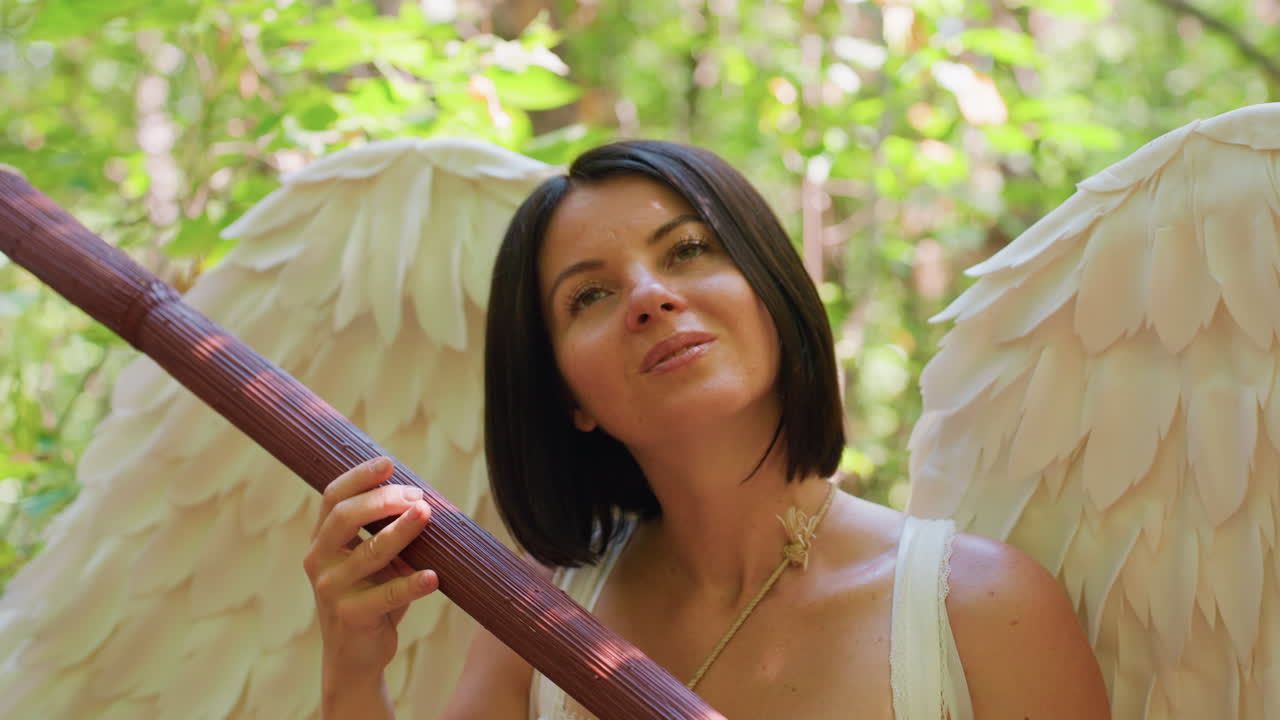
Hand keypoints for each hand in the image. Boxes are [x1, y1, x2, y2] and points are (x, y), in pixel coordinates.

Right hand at [304, 457, 438, 676]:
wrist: (355, 655)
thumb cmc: (370, 596)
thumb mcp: (373, 559)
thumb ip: (385, 531)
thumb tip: (423, 499)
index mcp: (323, 540)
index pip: (334, 497)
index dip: (359, 476)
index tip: (389, 462)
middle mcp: (320, 560)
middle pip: (345, 517)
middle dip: (384, 500)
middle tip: (419, 497)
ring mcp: (332, 589)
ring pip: (369, 552)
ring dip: (401, 530)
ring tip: (427, 514)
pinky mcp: (351, 616)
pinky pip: (386, 595)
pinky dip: (411, 584)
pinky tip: (433, 576)